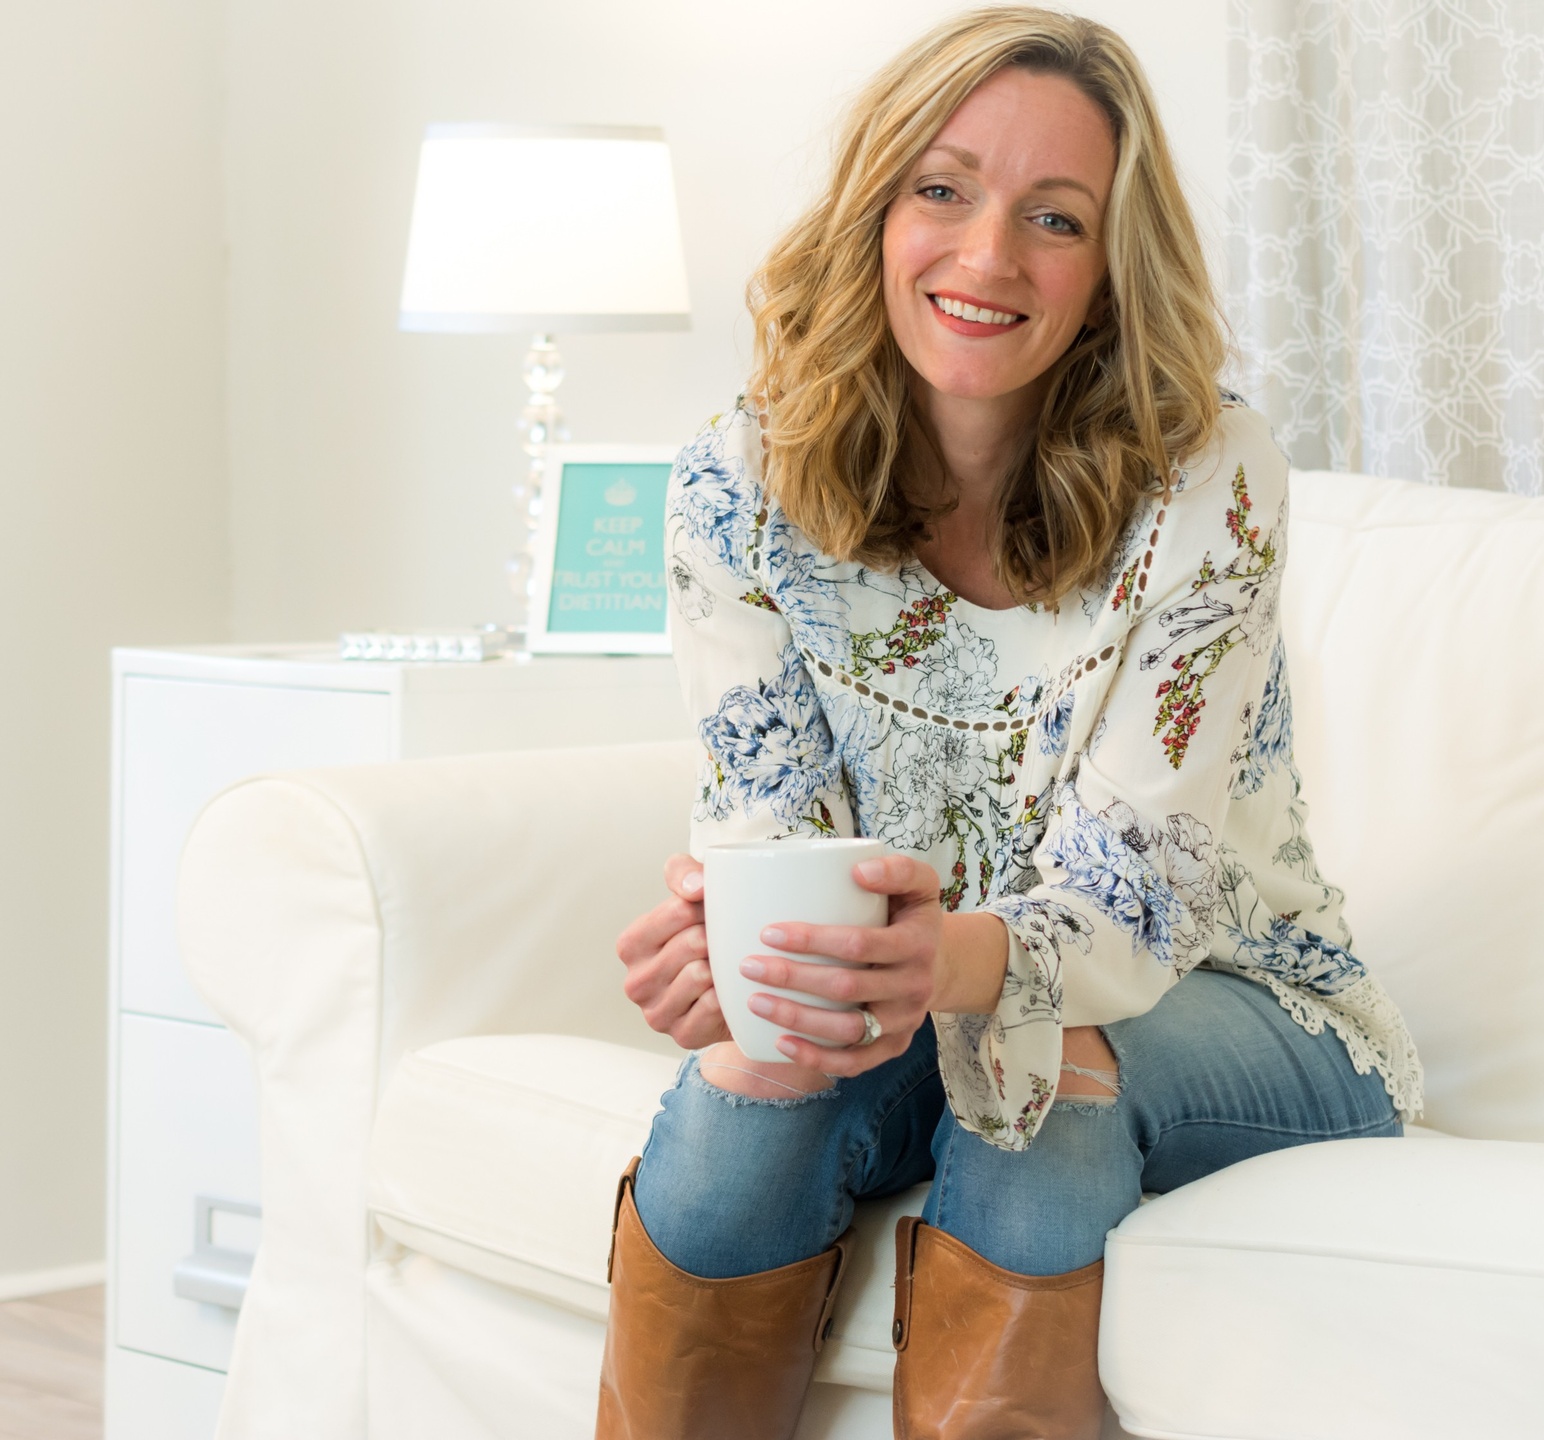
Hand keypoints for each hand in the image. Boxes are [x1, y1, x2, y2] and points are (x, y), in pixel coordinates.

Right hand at [615, 854, 729, 1050]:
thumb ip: (683, 874)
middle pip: (692, 943)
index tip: (717, 911)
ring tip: (728, 963)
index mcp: (630, 944)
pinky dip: (728, 994)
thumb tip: (695, 888)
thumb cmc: (704, 935)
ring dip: (724, 967)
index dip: (707, 907)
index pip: (678, 911)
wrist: (727, 986)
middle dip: (717, 937)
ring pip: (701, 974)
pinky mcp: (682, 1035)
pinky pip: (712, 1006)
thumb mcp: (690, 896)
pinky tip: (730, 989)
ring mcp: (656, 1013)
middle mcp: (636, 982)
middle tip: (727, 940)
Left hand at [739, 854, 940, 1076]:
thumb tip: (857, 870)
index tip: (769, 932)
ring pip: (848, 1030)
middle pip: (847, 988)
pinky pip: (855, 1062)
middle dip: (793, 978)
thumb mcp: (918, 884)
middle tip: (749, 966)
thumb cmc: (910, 916)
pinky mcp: (892, 1047)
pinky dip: (816, 1057)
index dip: (813, 940)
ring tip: (754, 1001)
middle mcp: (914, 987)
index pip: (860, 944)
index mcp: (917, 944)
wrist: (939, 963)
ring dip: (797, 1019)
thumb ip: (896, 868)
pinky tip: (780, 1042)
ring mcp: (904, 1022)